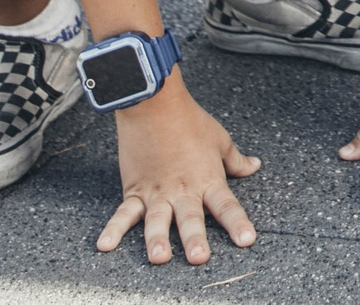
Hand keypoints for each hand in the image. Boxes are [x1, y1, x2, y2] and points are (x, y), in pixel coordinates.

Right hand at [100, 79, 260, 265]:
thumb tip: (254, 166)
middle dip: (195, 239)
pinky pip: (123, 213)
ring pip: (158, 220)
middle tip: (199, 257)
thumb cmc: (189, 119)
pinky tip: (105, 245)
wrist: (153, 102)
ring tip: (159, 257)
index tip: (247, 240)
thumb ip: (235, 160)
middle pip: (191, 218)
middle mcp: (183, 190)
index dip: (237, 223)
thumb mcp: (220, 139)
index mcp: (207, 179)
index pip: (227, 206)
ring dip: (157, 239)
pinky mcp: (134, 189)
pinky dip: (114, 229)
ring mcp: (157, 192)